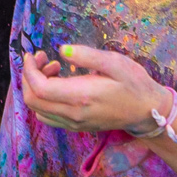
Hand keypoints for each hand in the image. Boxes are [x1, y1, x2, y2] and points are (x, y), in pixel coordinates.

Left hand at [19, 43, 171, 134]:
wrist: (147, 111)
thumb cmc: (134, 83)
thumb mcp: (115, 62)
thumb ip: (87, 55)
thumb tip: (63, 50)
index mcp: (80, 97)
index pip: (39, 88)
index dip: (29, 70)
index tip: (34, 54)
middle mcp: (73, 114)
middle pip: (32, 101)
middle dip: (30, 77)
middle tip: (44, 58)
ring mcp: (74, 123)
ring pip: (38, 109)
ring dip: (37, 87)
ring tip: (55, 69)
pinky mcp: (76, 126)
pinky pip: (48, 115)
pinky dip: (44, 99)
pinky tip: (59, 84)